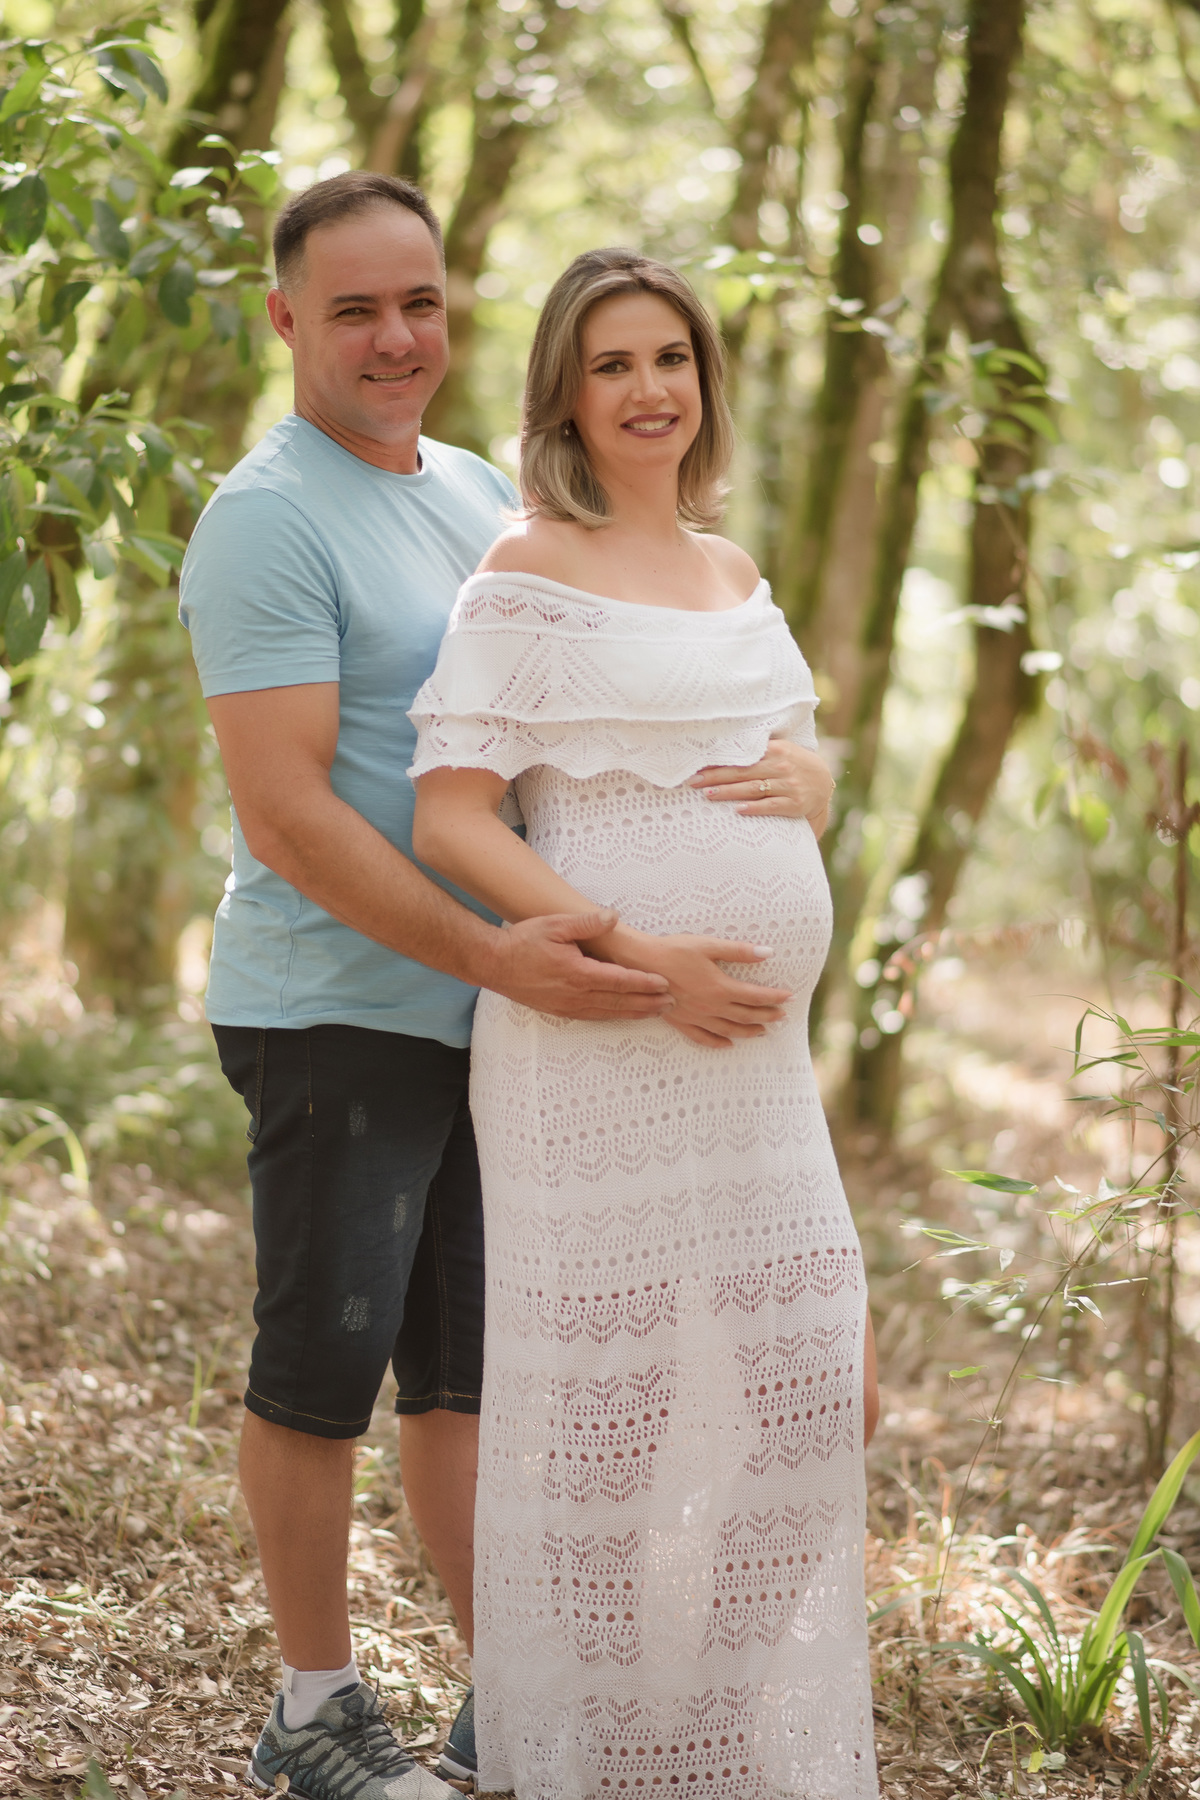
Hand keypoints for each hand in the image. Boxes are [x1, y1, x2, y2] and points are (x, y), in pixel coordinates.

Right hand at [490, 910, 672, 1020]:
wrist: (493, 963)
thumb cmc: (523, 941)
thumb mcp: (555, 924)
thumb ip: (587, 922)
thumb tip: (613, 917)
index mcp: (578, 973)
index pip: (620, 981)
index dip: (644, 984)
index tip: (664, 984)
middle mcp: (576, 994)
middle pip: (620, 1002)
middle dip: (648, 1003)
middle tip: (671, 1003)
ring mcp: (568, 1006)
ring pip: (609, 1013)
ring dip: (634, 1013)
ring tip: (655, 1012)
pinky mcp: (560, 1010)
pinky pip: (594, 1016)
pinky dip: (613, 1016)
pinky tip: (623, 1014)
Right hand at [593, 924, 791, 1048]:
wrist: (640, 964)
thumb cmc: (674, 950)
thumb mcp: (709, 945)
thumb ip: (739, 951)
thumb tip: (768, 952)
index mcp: (720, 988)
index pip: (756, 996)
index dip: (774, 997)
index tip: (790, 998)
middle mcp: (711, 1007)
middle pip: (746, 1016)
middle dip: (767, 1016)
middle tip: (782, 1017)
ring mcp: (696, 1017)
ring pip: (729, 1030)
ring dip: (748, 1032)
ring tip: (763, 1032)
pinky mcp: (681, 1022)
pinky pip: (703, 1038)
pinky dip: (718, 1042)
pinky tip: (728, 1044)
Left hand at [689, 740, 833, 832]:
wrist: (824, 783)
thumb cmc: (793, 764)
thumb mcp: (781, 750)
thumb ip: (758, 750)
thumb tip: (721, 747)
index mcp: (776, 750)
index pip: (742, 756)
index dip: (719, 761)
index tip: (698, 765)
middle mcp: (782, 766)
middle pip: (743, 772)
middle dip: (716, 776)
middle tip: (693, 781)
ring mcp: (789, 786)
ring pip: (753, 789)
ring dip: (728, 792)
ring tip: (708, 795)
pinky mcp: (794, 804)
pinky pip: (770, 806)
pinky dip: (754, 808)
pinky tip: (738, 810)